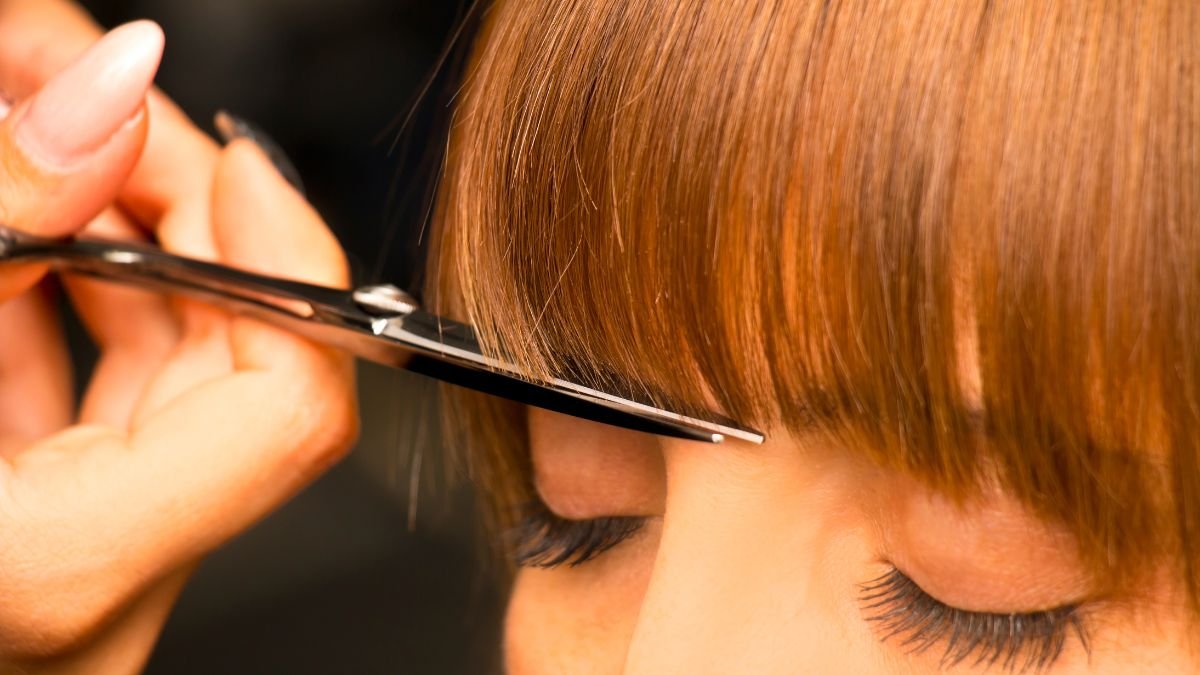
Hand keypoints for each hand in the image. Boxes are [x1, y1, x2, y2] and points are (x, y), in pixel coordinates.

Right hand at [0, 2, 357, 671]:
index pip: (292, 406)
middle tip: (72, 86)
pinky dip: (61, 302)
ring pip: (160, 372)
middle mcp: (98, 588)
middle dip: (160, 198)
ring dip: (102, 229)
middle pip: (228, 361)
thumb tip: (110, 89)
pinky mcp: (40, 538)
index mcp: (66, 567)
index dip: (284, 261)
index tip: (230, 158)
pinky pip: (94, 405)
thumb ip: (0, 209)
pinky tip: (18, 229)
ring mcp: (77, 571)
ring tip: (24, 117)